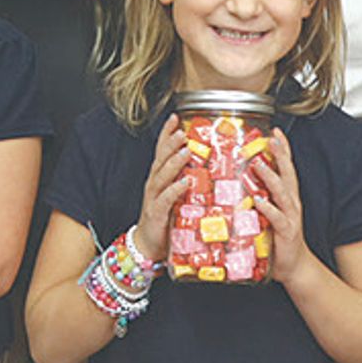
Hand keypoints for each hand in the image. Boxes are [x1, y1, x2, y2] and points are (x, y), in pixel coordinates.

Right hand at [134, 114, 190, 263]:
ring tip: (185, 150)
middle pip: (161, 159)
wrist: (149, 245)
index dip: (167, 134)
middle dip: (171, 143)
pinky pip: (165, 199)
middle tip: (182, 131)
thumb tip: (212, 168)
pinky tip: (184, 182)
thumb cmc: (166, 219)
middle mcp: (154, 184)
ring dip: (174, 162)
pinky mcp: (157, 213)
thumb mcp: (178, 197)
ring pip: (162, 176)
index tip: (175, 117)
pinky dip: (175, 190)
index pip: (162, 151)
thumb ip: (190, 182)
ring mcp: (154, 198)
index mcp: (160, 178)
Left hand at [251, 129, 315, 284]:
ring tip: (259, 164)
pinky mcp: (286, 232)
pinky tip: (260, 201)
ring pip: (282, 192)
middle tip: (270, 138)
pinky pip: (277, 218)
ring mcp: (290, 217)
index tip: (275, 131)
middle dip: (280, 154)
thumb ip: (256, 197)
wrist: (294, 267)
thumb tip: (236, 182)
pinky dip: (268, 208)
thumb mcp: (267, 214)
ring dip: (270, 177)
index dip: (282, 149)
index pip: (286, 168)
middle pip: (287, 173)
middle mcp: (291, 203)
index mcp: (286, 197)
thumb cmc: (277, 240)